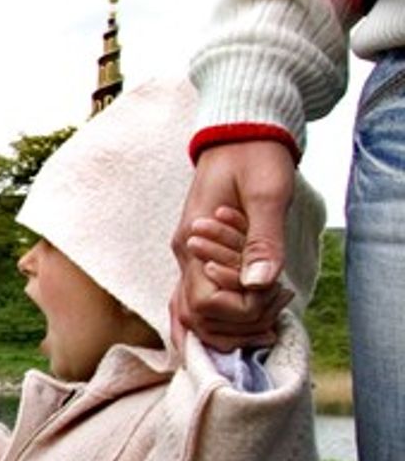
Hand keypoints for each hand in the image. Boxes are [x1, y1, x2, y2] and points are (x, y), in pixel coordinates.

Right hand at [171, 139, 296, 347]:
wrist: (238, 133)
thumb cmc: (255, 158)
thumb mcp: (268, 193)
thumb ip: (263, 239)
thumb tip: (260, 283)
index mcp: (194, 242)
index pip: (205, 304)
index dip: (242, 308)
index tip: (275, 292)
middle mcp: (185, 254)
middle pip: (193, 317)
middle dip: (236, 325)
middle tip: (275, 312)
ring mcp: (188, 255)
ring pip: (189, 313)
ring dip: (226, 326)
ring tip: (266, 318)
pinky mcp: (197, 254)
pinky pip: (196, 298)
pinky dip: (219, 315)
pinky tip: (246, 316)